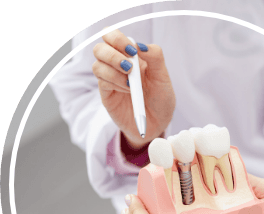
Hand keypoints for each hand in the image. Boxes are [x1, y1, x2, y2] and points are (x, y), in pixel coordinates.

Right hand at [93, 29, 174, 148]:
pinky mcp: (107, 95)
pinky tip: (129, 91)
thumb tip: (140, 45)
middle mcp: (117, 66)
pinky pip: (102, 82)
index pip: (112, 36)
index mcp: (130, 56)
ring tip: (131, 83)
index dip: (117, 38)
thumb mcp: (163, 77)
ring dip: (114, 71)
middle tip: (129, 66)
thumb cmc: (161, 99)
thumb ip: (155, 57)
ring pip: (97, 65)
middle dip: (112, 54)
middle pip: (100, 48)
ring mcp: (110, 80)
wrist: (158, 124)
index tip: (132, 51)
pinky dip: (115, 83)